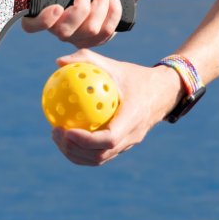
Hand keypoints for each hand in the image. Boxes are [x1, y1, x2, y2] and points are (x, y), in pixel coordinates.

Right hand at [22, 0, 131, 47]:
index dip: (42, 21)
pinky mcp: (96, 41)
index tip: (57, 7)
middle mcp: (58, 30)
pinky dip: (113, 10)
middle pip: (64, 32)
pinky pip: (106, 31)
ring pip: (90, 30)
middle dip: (80, 10)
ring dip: (100, 5)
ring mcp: (77, 38)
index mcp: (46, 13)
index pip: (31, 26)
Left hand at [50, 49, 184, 165]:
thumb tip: (58, 62)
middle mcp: (132, 136)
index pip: (109, 139)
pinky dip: (81, 151)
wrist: (163, 92)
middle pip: (100, 155)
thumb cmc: (135, 76)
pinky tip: (66, 135)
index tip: (66, 130)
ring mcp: (128, 144)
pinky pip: (100, 154)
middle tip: (55, 132)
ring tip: (57, 136)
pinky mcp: (123, 146)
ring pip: (99, 159)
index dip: (86, 140)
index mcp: (133, 118)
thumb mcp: (114, 65)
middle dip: (74, 149)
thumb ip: (87, 60)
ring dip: (75, 153)